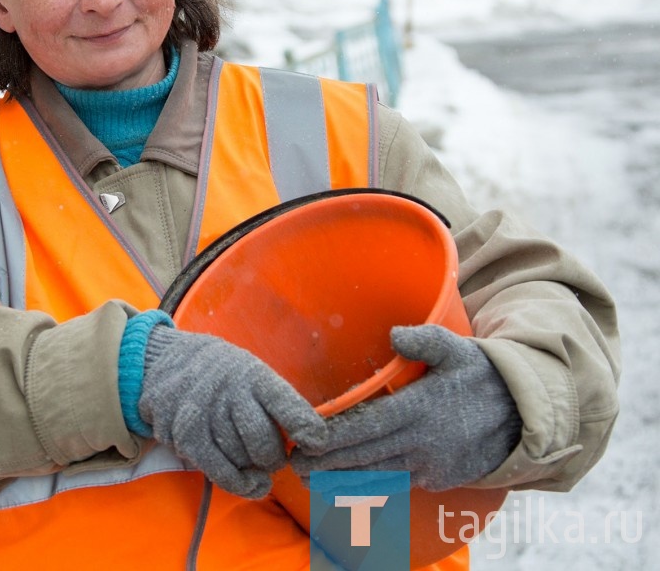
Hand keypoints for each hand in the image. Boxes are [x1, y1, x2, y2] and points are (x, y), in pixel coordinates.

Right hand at [138, 325, 327, 498]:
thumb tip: (306, 443)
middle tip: (272, 455)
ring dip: (253, 469)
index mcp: (254, 376)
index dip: (307, 430)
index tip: (316, 444)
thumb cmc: (224, 375)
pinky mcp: (186, 436)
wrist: (168, 361)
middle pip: (264, 444)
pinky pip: (221, 472)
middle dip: (275, 458)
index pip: (287, 406)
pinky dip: (239, 484)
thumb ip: (277, 405)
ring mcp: (206, 414)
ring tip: (251, 459)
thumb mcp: (252, 374)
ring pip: (243, 461)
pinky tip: (248, 482)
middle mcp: (229, 393)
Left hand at [290, 324, 521, 490]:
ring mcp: (432, 466)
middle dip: (329, 462)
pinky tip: (347, 482)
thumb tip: (394, 335)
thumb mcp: (456, 349)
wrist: (523, 414)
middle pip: (366, 456)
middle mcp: (423, 443)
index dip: (335, 435)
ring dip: (344, 478)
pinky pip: (399, 480)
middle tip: (295, 465)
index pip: (368, 426)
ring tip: (312, 478)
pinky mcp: (440, 480)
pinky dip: (372, 482)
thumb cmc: (480, 374)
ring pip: (379, 474)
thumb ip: (425, 340)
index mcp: (421, 410)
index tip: (306, 439)